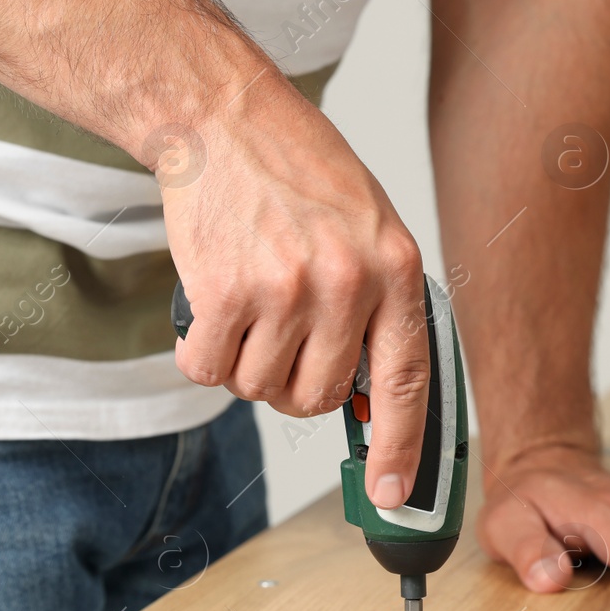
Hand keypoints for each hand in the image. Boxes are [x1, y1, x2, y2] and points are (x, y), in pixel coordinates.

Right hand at [158, 75, 429, 509]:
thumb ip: (377, 308)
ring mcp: (285, 289)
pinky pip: (209, 370)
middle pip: (318, 397)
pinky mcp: (224, 292)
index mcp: (395, 268)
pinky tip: (211, 307)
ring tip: (246, 305)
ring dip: (245, 364)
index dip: (401, 448)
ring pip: (260, 389)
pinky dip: (202, 353)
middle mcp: (346, 283)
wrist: (225, 117)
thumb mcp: (368, 228)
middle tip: (279, 339)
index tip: (393, 493)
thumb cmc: (297, 171)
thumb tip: (371, 397)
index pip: (407, 383)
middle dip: (293, 385)